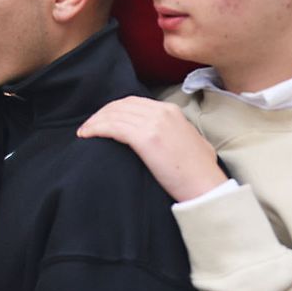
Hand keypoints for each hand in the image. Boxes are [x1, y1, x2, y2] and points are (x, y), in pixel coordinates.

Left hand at [78, 95, 226, 201]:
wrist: (207, 187)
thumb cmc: (198, 171)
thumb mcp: (188, 140)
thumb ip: (172, 130)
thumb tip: (157, 134)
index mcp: (171, 111)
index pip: (133, 102)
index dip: (113, 110)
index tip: (102, 120)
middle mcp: (161, 112)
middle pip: (120, 105)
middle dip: (101, 114)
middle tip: (89, 126)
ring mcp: (154, 124)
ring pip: (114, 115)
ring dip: (95, 122)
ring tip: (84, 132)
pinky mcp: (146, 138)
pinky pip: (113, 127)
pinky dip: (96, 129)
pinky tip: (87, 135)